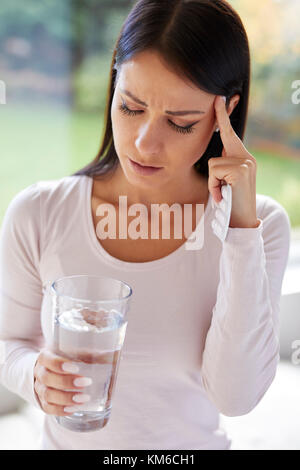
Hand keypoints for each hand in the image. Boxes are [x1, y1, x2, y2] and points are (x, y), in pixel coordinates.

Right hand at [33, 348, 92, 415]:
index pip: (47, 359)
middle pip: (48, 378)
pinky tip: (73, 409)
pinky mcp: (43, 402)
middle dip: (67, 382)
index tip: (76, 367)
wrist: (44, 369)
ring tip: (84, 399)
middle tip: (87, 382)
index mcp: (45, 357)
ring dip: (66, 398)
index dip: (59, 364)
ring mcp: (39, 388)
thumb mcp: (71, 352)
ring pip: (48, 395)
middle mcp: (39, 373)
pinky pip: (48, 408)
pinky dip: (60, 410)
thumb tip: (114, 354)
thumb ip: (89, 353)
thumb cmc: (62, 359)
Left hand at [208, 96, 259, 228]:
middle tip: (219, 98)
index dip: (223, 117)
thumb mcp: (224, 182)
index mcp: (242, 159)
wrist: (241, 223)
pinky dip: (213, 186)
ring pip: (214, 162)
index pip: (230, 134)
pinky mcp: (241, 170)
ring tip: (221, 193)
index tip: (219, 98)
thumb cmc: (228, 203)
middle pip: (224, 139)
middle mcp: (247, 158)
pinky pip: (215, 171)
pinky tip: (223, 196)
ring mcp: (246, 163)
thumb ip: (222, 166)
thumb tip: (216, 155)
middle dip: (220, 124)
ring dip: (212, 181)